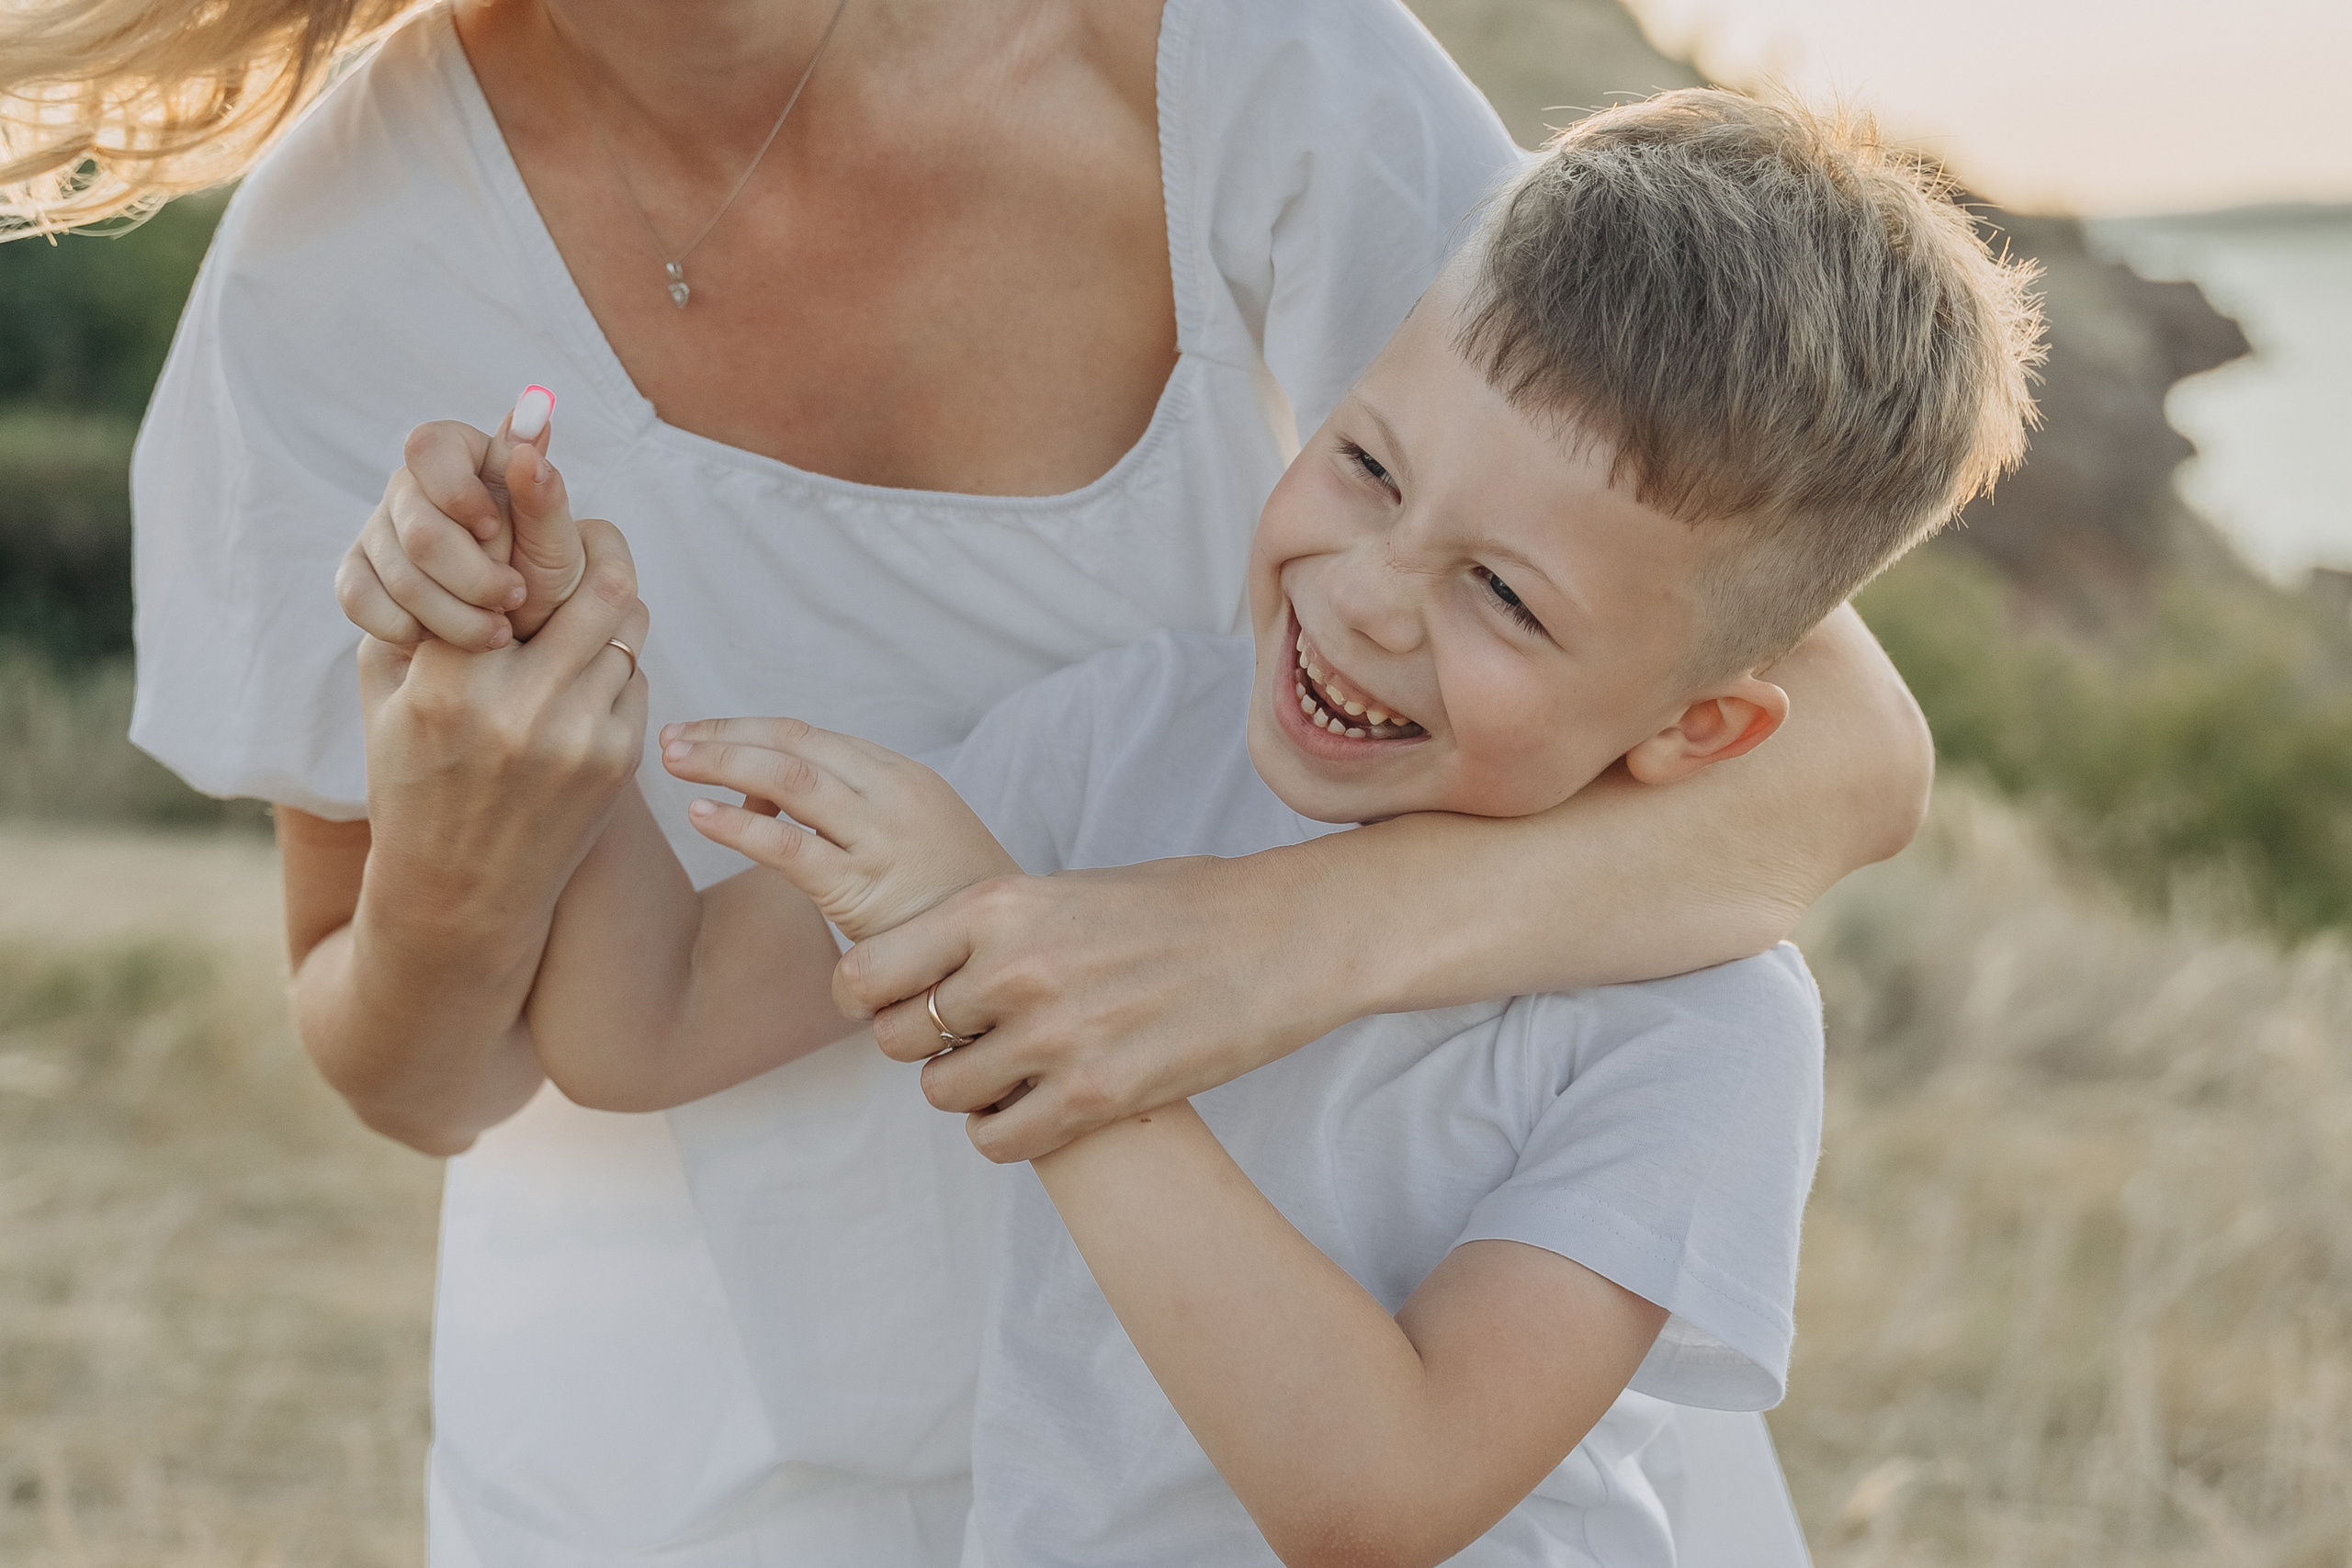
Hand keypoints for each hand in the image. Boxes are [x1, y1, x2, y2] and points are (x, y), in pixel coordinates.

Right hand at [336, 399, 587, 649]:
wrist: (525, 632)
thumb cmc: (545, 576)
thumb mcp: (558, 541)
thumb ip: (546, 494)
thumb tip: (534, 433)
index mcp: (460, 456)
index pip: (429, 448)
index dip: (459, 493)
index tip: (495, 529)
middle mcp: (410, 487)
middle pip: (417, 527)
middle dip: (473, 576)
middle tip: (514, 597)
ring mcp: (380, 531)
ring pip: (397, 573)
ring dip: (453, 614)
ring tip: (497, 630)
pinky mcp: (360, 574)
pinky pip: (357, 597)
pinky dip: (404, 627)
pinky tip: (441, 640)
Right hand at [356, 513, 647, 958]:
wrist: (458, 893)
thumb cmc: (412, 772)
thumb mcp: (389, 685)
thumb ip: (420, 596)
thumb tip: (469, 497)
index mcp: (445, 683)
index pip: (510, 562)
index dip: (532, 507)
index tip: (538, 452)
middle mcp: (517, 710)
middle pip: (602, 582)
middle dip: (598, 546)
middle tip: (585, 532)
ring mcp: (577, 739)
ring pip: (628, 626)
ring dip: (608, 607)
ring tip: (578, 608)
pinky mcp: (618, 763)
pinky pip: (635, 677)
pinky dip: (613, 665)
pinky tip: (581, 682)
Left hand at [660, 718, 1021, 945]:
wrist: (1006, 948)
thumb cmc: (949, 897)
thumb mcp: (908, 832)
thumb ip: (843, 808)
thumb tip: (760, 793)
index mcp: (900, 774)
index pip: (810, 735)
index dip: (747, 729)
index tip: (701, 733)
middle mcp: (891, 792)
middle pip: (793, 744)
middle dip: (726, 737)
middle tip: (673, 740)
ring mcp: (879, 836)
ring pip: (789, 778)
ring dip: (723, 763)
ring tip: (674, 761)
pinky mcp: (863, 886)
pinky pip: (791, 846)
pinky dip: (740, 825)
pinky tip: (702, 816)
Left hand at [831, 851, 1342, 1161]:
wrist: (1280, 939)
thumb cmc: (1178, 907)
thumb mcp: (1067, 890)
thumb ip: (991, 929)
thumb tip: (921, 973)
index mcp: (998, 906)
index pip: (868, 973)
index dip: (867, 998)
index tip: (888, 1006)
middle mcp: (1014, 970)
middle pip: (899, 1040)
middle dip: (921, 1046)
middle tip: (967, 1038)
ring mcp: (1054, 1037)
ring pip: (944, 1094)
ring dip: (967, 1091)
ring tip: (1013, 1070)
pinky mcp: (1096, 1097)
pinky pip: (998, 1142)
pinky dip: (1004, 1133)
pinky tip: (1035, 1109)